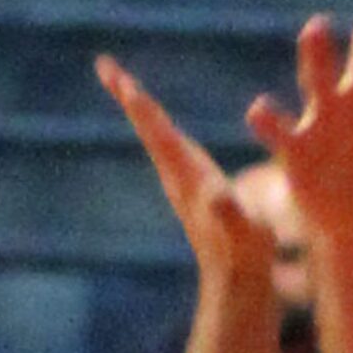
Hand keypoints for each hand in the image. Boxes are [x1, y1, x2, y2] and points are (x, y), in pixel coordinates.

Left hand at [97, 57, 274, 279]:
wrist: (238, 286)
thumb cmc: (246, 255)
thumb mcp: (244, 231)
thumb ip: (229, 212)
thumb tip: (217, 194)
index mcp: (188, 177)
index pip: (158, 133)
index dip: (140, 104)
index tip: (118, 76)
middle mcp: (178, 178)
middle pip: (149, 128)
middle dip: (130, 96)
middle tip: (106, 66)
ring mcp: (184, 185)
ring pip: (156, 139)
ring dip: (142, 112)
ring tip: (128, 87)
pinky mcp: (194, 192)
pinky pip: (170, 151)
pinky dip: (161, 130)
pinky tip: (163, 129)